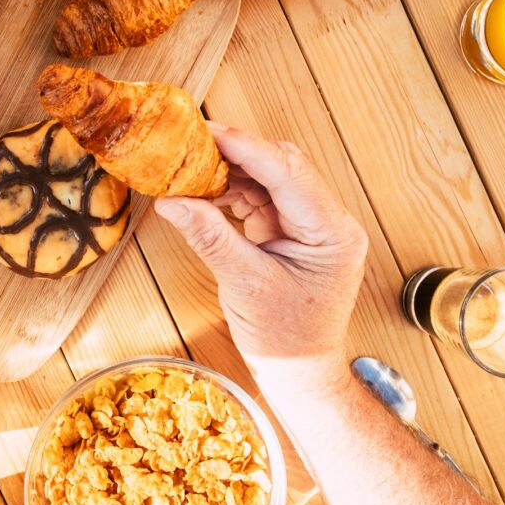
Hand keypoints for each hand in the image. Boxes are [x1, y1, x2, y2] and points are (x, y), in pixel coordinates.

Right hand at [154, 125, 366, 363]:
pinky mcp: (292, 232)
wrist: (300, 372)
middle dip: (237, 153)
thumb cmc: (285, 338)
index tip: (209, 131)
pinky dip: (231, 193)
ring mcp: (311, 225)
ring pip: (269, 179)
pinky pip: (261, 199)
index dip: (247, 147)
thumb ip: (210, 236)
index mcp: (333, 232)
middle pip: (282, 168)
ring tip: (190, 169)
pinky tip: (203, 192)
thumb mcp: (244, 284)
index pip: (289, 173)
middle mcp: (328, 221)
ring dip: (230, 172)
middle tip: (192, 142)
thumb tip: (171, 201)